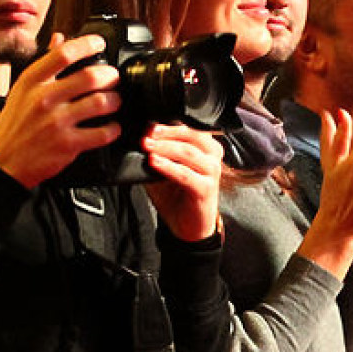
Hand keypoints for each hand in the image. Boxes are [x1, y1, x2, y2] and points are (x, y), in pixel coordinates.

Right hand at [0, 32, 120, 187]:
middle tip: (114, 77)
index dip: (87, 44)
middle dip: (110, 75)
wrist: (2, 161)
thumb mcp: (21, 89)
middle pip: (89, 77)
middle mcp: (44, 99)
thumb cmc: (14, 124)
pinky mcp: (67, 145)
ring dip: (115, 100)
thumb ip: (44, 64)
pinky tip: (112, 126)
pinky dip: (113, 129)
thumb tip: (59, 38)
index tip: (100, 43)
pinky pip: (102, 133)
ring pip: (100, 103)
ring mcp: (56, 123)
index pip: (63, 54)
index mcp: (32, 81)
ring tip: (115, 101)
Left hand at [141, 123, 223, 242]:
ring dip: (165, 148)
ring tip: (147, 145)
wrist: (188, 227)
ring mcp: (211, 173)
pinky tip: (154, 162)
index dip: (168, 125)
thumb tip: (140, 139)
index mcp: (206, 147)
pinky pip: (185, 174)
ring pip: (188, 153)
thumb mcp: (164, 169)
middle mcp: (212, 156)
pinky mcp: (206, 189)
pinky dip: (168, 167)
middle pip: (191, 136)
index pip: (188, 128)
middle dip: (166, 133)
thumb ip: (157, 154)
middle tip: (146, 133)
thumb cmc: (178, 196)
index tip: (148, 124)